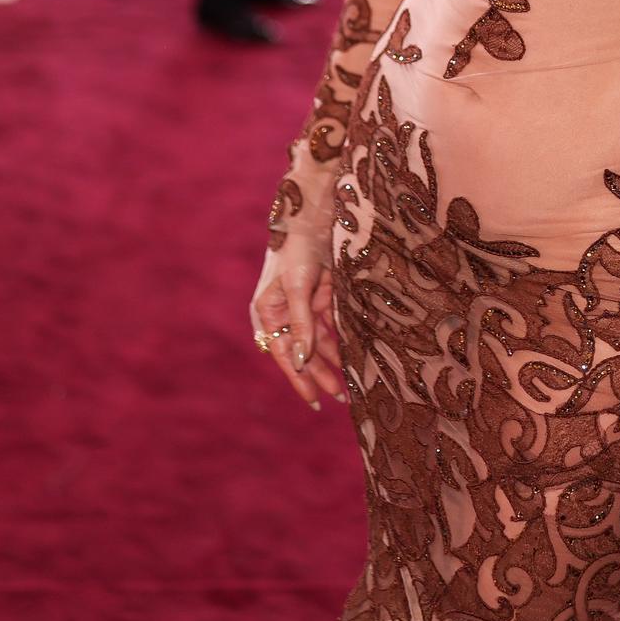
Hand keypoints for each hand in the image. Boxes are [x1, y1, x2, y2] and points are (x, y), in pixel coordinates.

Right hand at [250, 235, 345, 411]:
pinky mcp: (319, 301)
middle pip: (303, 354)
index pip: (285, 355)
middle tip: (341, 398)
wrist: (314, 219)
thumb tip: (300, 361)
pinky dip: (340, 343)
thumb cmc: (297, 252)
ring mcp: (302, 309)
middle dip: (321, 376)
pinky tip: (352, 359)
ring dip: (332, 363)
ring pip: (318, 344)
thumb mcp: (298, 289)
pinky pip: (330, 329)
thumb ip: (301, 325)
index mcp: (267, 314)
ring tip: (349, 387)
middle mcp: (283, 316)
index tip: (314, 401)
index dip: (300, 379)